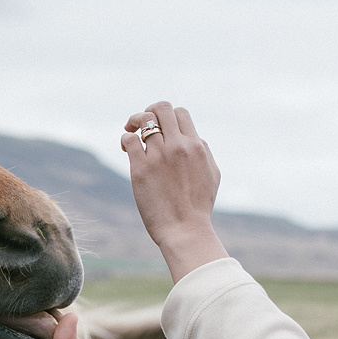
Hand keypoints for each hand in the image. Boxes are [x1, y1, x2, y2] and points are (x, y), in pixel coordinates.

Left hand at [120, 101, 229, 280]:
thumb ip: (204, 150)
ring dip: (134, 122)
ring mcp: (158, 156)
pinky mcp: (140, 169)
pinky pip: (129, 140)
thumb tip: (193, 136)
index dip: (168, 116)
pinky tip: (126, 148)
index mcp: (196, 146)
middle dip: (150, 111)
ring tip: (131, 131)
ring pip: (143, 120)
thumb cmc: (199, 206)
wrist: (185, 230)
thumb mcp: (212, 174)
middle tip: (142, 124)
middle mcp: (177, 146)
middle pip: (160, 108)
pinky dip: (126, 138)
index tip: (162, 128)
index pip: (180, 112)